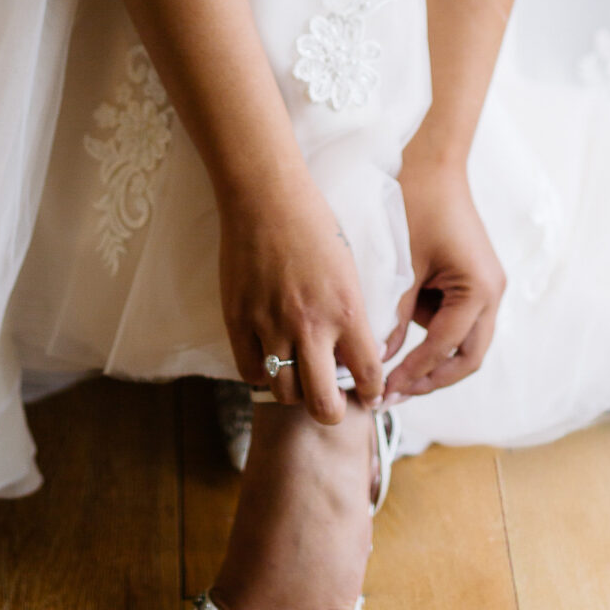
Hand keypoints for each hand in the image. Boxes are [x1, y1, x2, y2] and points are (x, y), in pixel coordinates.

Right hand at [218, 168, 385, 424]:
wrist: (266, 196)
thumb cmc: (314, 226)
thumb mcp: (349, 270)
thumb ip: (350, 316)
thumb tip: (352, 354)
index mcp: (347, 310)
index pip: (367, 374)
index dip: (371, 392)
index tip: (369, 393)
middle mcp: (310, 325)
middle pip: (321, 403)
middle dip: (331, 412)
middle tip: (332, 405)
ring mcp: (269, 325)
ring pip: (283, 391)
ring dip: (294, 392)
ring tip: (299, 380)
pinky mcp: (237, 320)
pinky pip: (250, 371)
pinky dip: (262, 375)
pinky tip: (270, 363)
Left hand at [383, 152, 504, 400]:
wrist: (432, 160)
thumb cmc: (417, 202)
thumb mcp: (402, 264)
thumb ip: (393, 315)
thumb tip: (377, 361)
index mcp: (480, 289)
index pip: (445, 348)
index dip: (412, 373)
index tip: (382, 390)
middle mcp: (492, 293)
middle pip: (467, 358)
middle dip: (430, 379)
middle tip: (392, 395)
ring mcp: (486, 288)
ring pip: (463, 344)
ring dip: (430, 360)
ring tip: (388, 374)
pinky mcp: (473, 281)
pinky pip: (455, 321)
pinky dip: (431, 335)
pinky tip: (399, 340)